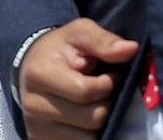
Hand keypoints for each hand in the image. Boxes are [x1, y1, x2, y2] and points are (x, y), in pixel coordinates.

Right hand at [18, 18, 137, 139]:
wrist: (31, 68)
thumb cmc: (60, 49)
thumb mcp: (79, 33)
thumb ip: (103, 40)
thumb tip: (131, 49)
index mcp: (39, 74)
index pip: (86, 91)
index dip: (107, 84)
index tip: (110, 75)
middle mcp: (32, 105)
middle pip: (92, 119)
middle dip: (107, 103)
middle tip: (104, 90)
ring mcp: (36, 128)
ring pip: (89, 138)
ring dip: (100, 121)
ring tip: (93, 103)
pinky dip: (90, 134)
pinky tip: (85, 117)